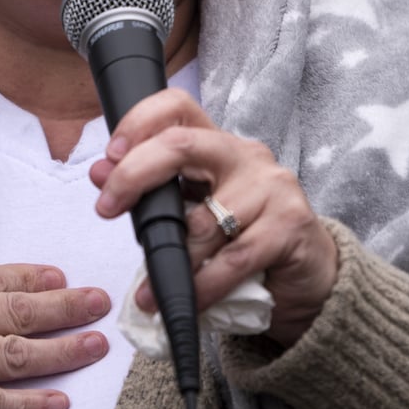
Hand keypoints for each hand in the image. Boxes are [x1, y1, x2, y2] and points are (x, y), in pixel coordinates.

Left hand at [89, 89, 338, 347]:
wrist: (308, 277)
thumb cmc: (244, 241)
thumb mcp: (194, 214)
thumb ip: (154, 194)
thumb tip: (100, 174)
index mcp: (218, 145)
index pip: (177, 107)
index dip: (139, 122)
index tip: (109, 157)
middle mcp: (246, 156)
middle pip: (182, 144)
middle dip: (134, 174)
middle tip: (107, 209)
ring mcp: (272, 187)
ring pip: (202, 220)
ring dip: (170, 259)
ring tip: (150, 287)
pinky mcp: (290, 225)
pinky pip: (231, 259)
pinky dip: (202, 286)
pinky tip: (188, 301)